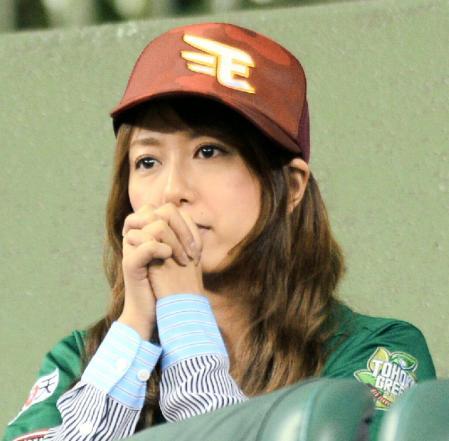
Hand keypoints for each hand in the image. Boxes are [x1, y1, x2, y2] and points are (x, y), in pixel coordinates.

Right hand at [118, 203, 200, 338]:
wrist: (157, 313)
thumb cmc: (170, 285)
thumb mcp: (178, 256)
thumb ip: (180, 235)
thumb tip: (189, 217)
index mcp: (146, 233)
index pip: (163, 209)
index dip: (182, 222)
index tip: (194, 246)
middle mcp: (136, 237)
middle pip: (156, 210)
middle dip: (179, 228)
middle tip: (190, 252)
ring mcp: (131, 249)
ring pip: (153, 223)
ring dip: (174, 239)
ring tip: (182, 258)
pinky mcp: (130, 264)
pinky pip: (146, 245)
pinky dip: (162, 249)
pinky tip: (171, 259)